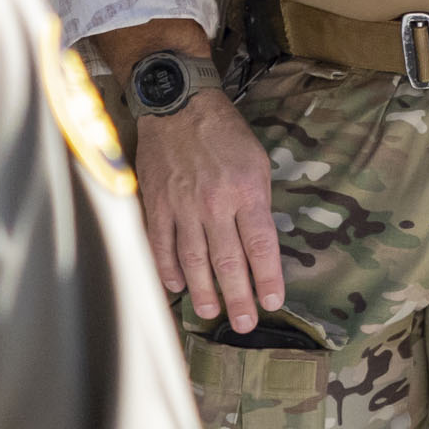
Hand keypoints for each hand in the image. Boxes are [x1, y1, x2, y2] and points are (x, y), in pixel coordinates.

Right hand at [102, 31, 285, 332]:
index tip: (272, 302)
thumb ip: (258, 203)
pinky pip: (161, 244)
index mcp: (247, 191)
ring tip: (209, 313)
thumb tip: (258, 244)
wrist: (178, 103)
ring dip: (202, 291)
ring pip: (193, 260)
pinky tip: (175, 287)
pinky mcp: (156, 203)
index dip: (267, 279)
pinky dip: (167, 269)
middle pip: (228, 262)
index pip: (261, 246)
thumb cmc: (223, 132)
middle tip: (243, 325)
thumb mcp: (257, 161)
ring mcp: (182, 206)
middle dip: (237, 298)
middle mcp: (215, 203)